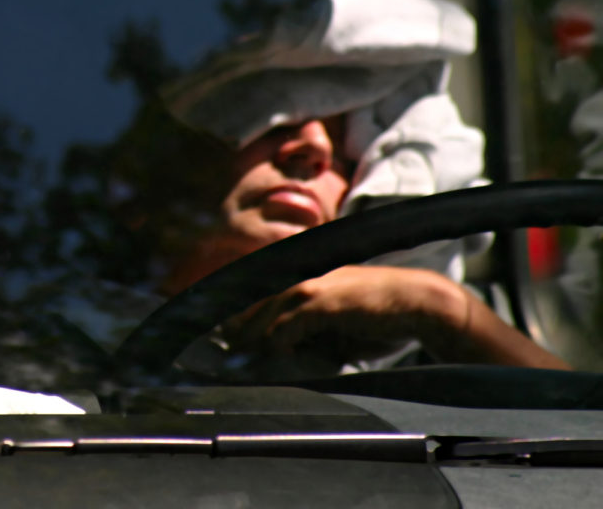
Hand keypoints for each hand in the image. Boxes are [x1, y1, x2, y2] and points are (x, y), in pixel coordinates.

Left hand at [222, 265, 467, 361]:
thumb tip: (283, 353)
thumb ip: (310, 334)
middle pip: (254, 305)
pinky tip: (275, 359)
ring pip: (264, 317)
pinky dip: (275, 346)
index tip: (225, 335)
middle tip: (222, 353)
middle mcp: (301, 278)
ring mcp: (308, 288)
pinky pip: (284, 329)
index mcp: (304, 278)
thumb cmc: (381, 317)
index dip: (241, 314)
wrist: (417, 304)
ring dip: (251, 341)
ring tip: (238, 362)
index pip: (260, 294)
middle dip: (237, 330)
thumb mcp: (337, 327)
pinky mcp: (319, 303)